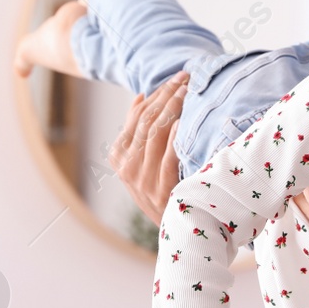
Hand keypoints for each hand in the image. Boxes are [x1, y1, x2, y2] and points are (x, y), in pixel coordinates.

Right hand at [108, 72, 187, 222]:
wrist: (176, 230)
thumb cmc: (163, 190)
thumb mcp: (142, 162)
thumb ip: (138, 132)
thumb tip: (140, 96)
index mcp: (119, 156)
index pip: (137, 116)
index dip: (157, 93)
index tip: (176, 77)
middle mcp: (127, 167)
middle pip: (147, 121)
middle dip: (168, 94)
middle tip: (187, 77)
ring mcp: (143, 180)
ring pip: (156, 134)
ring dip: (173, 108)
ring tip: (189, 90)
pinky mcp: (162, 190)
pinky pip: (168, 158)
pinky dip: (174, 138)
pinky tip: (182, 121)